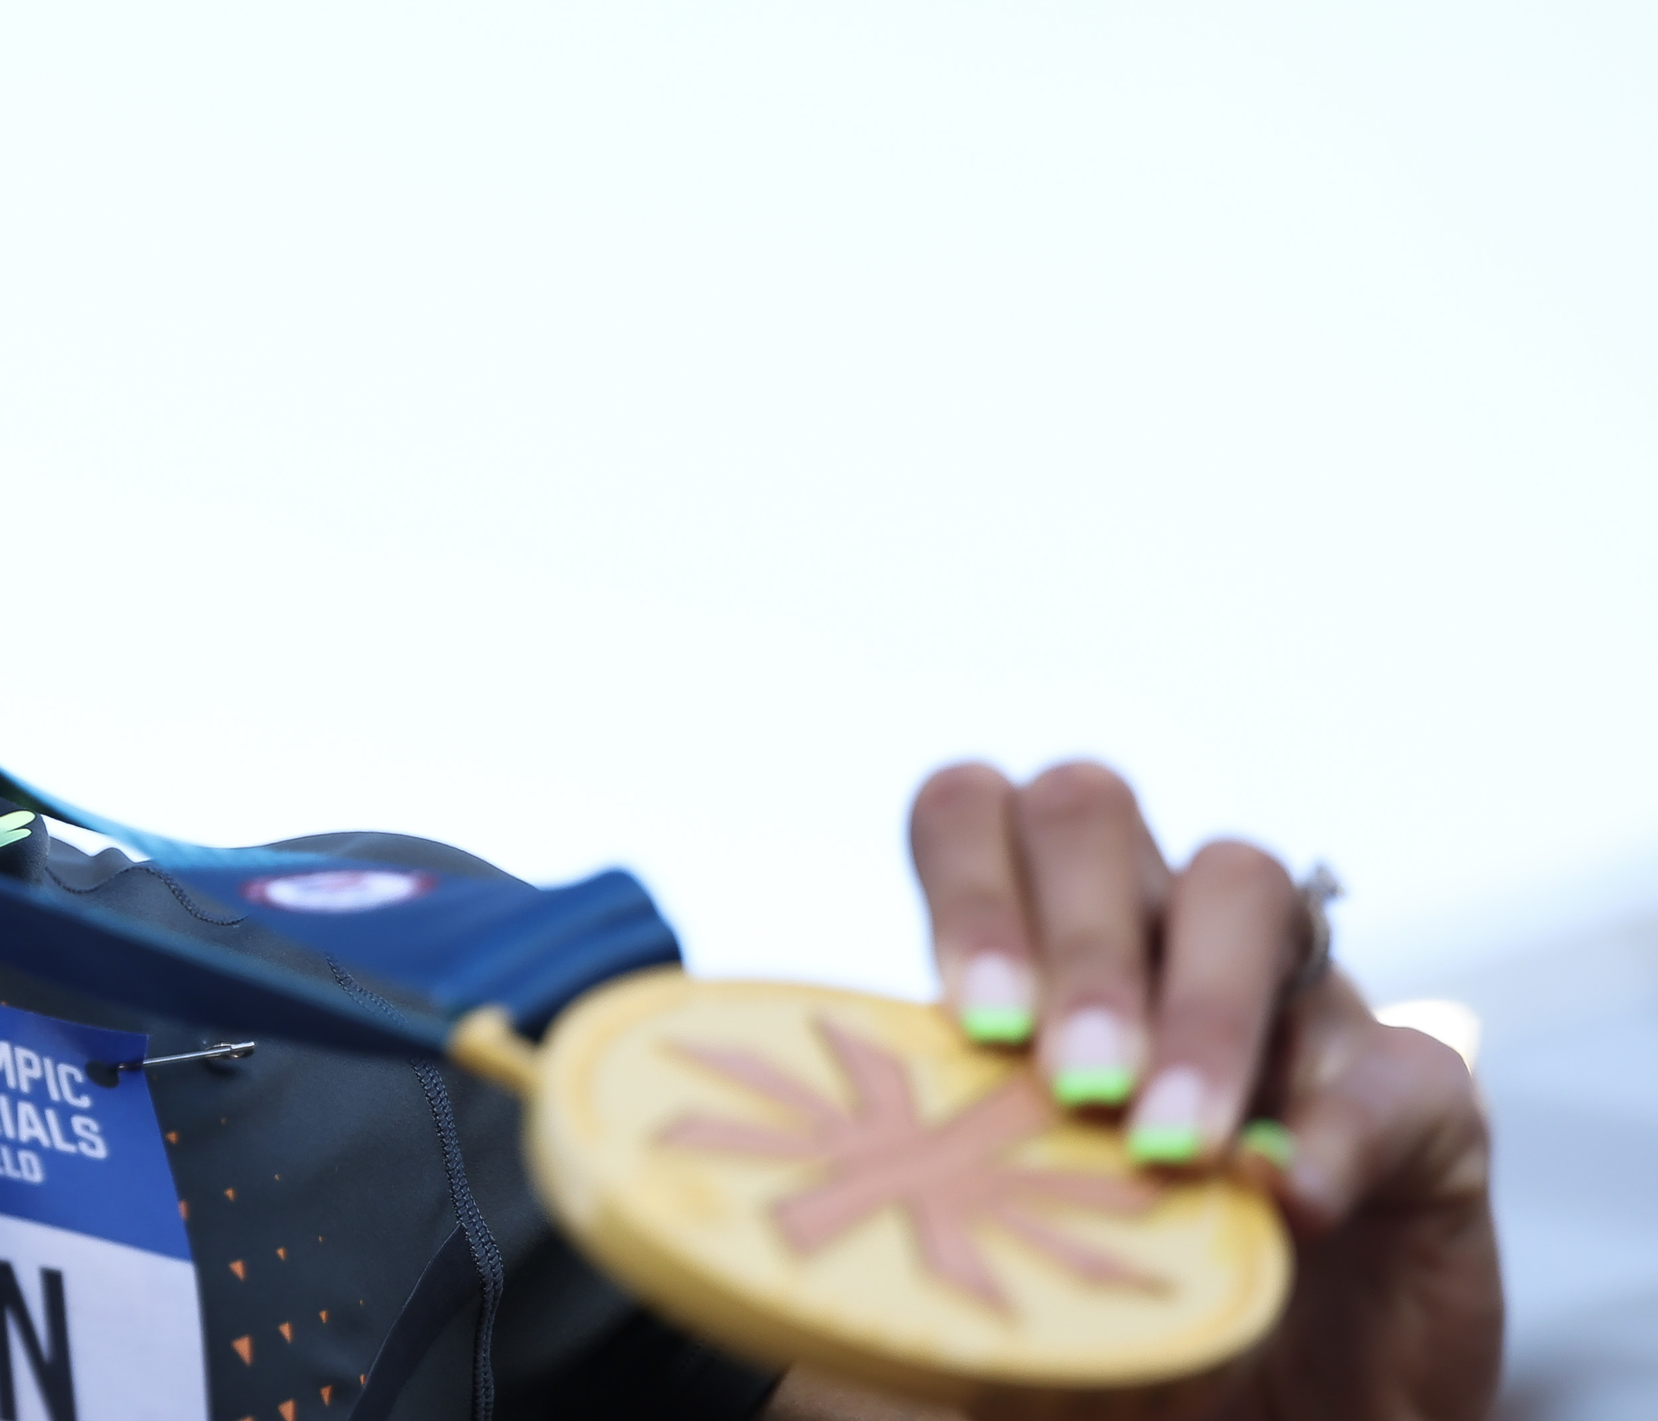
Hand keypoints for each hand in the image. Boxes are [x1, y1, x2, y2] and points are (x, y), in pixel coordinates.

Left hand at [905, 762, 1502, 1420]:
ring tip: (1167, 1141)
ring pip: (1245, 883)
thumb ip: (876, 1239)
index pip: (973, 815)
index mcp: (1032, 961)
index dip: (966, 883)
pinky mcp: (1420, 1103)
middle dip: (1078, 935)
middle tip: (1070, 1081)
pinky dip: (1342, 1120)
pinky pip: (1399, 1057)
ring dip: (1199, 1005)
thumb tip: (740, 1247)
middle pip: (1095, 812)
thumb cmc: (1096, 1348)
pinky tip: (1292, 1196)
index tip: (971, 1024)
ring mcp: (1292, 1005)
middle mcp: (1154, 944)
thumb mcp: (962, 1282)